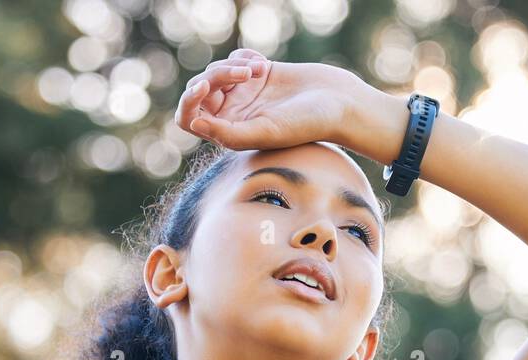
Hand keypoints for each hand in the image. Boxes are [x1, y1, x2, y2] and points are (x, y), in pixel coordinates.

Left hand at [173, 48, 358, 150]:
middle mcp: (233, 115)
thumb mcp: (266, 131)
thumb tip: (194, 122)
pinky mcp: (256, 74)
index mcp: (229, 134)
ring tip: (260, 71)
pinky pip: (234, 57)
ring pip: (216, 70)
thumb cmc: (306, 125)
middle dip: (216, 76)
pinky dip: (245, 57)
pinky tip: (264, 66)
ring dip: (234, 65)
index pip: (189, 117)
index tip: (206, 86)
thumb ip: (228, 133)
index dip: (189, 100)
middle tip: (245, 75)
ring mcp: (243, 93)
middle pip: (201, 89)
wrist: (338, 103)